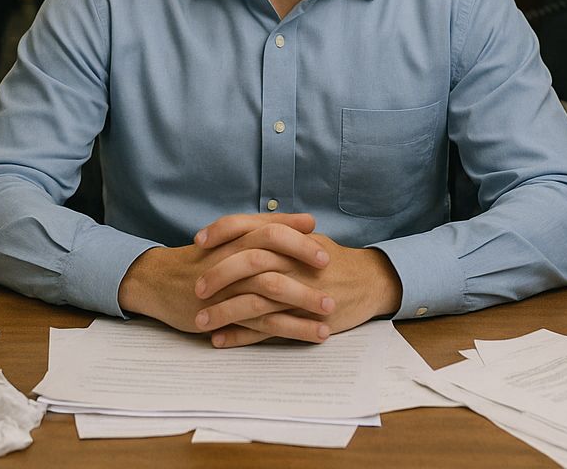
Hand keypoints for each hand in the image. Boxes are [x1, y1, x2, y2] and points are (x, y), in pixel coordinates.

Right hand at [118, 213, 334, 345]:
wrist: (158, 282)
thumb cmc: (200, 260)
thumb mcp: (230, 239)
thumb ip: (265, 230)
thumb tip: (306, 221)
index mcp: (234, 239)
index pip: (269, 228)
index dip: (295, 233)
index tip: (321, 236)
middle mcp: (231, 259)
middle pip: (271, 254)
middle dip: (303, 260)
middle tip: (330, 268)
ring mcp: (228, 288)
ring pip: (269, 290)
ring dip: (303, 300)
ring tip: (331, 311)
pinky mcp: (226, 315)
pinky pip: (263, 323)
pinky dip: (292, 328)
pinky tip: (314, 334)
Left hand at [193, 217, 401, 348]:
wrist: (370, 282)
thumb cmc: (333, 260)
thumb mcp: (306, 239)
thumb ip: (276, 233)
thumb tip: (243, 230)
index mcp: (291, 238)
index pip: (250, 226)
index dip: (222, 231)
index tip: (198, 242)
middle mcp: (293, 261)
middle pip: (248, 262)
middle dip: (218, 275)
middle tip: (196, 288)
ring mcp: (299, 290)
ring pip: (255, 299)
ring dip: (224, 312)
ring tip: (199, 322)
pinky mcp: (305, 318)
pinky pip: (268, 329)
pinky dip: (242, 336)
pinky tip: (220, 341)